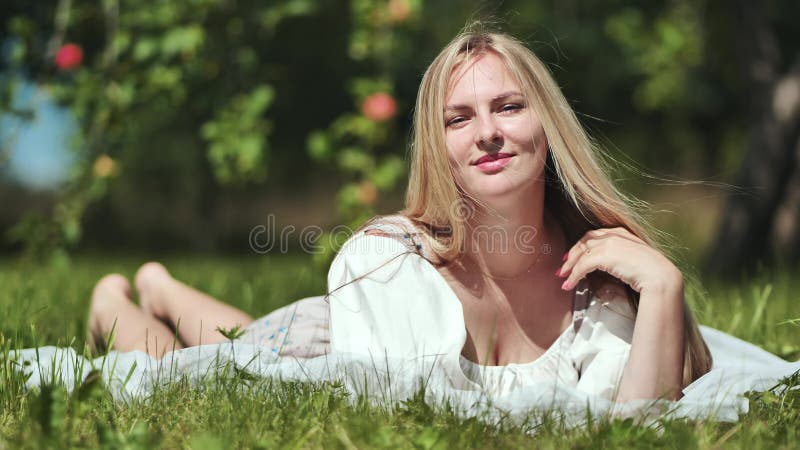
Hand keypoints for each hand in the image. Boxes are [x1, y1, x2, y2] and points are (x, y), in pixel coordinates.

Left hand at [555, 227, 682, 295]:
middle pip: (584, 242)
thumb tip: (606, 266)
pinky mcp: (605, 255)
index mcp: (622, 232)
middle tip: (562, 268)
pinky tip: (569, 285)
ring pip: (581, 254)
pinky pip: (582, 266)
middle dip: (571, 255)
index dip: (580, 246)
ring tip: (563, 279)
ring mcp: (609, 243)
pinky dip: (573, 275)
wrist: (660, 277)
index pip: (593, 235)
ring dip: (569, 267)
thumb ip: (619, 257)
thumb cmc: (651, 273)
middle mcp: (614, 235)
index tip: (571, 256)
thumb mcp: (634, 259)